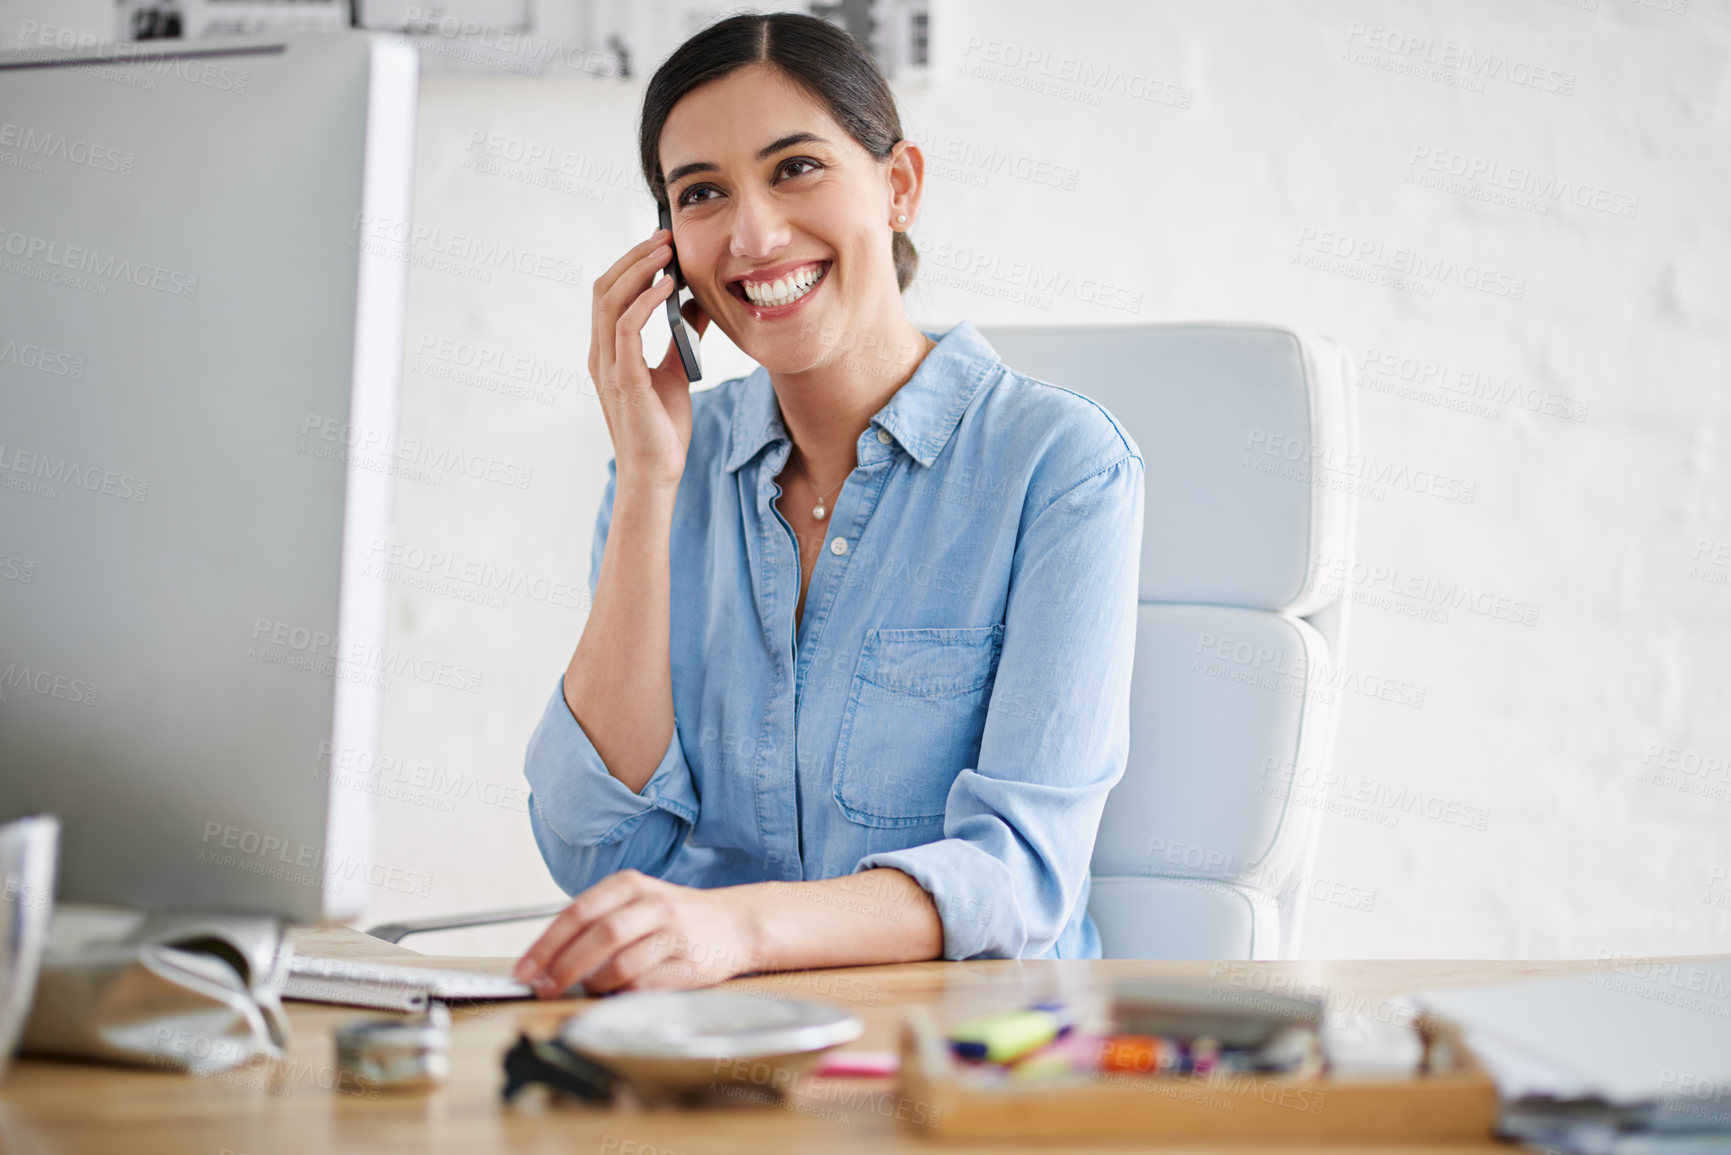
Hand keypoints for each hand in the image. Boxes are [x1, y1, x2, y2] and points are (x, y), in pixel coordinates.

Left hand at [513, 869, 758, 996]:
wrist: (736, 923)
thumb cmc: (674, 918)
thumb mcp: (636, 901)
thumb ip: (596, 921)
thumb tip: (545, 960)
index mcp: (631, 885)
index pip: (578, 912)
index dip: (546, 944)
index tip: (525, 970)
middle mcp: (653, 904)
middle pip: (598, 937)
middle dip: (563, 969)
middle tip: (545, 989)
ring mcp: (674, 934)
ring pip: (621, 965)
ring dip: (595, 984)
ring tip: (590, 989)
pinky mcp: (690, 964)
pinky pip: (645, 986)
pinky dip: (623, 995)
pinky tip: (619, 994)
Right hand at [587, 228, 711, 494]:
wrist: (655, 473)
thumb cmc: (662, 429)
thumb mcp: (678, 371)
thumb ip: (684, 337)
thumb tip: (697, 303)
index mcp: (608, 352)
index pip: (609, 294)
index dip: (631, 264)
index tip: (661, 245)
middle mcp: (601, 354)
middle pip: (604, 288)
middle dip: (634, 257)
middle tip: (664, 237)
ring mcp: (608, 366)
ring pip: (610, 300)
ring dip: (639, 270)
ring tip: (666, 252)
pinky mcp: (624, 378)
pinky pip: (626, 328)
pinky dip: (645, 301)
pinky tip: (668, 287)